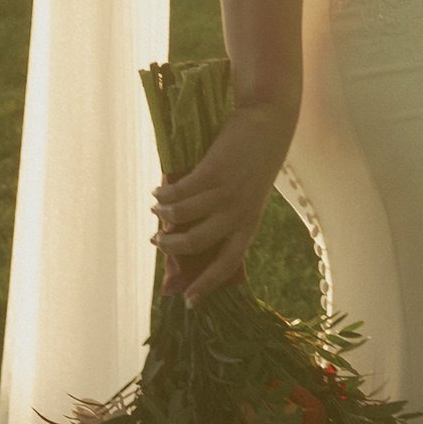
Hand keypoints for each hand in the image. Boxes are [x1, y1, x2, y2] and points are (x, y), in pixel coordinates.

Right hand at [153, 98, 296, 302]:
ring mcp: (225, 193)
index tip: (188, 301)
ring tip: (155, 209)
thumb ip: (226, 214)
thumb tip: (189, 233)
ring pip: (182, 218)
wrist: (267, 121)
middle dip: (171, 248)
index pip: (227, 264)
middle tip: (157, 242)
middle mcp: (237, 214)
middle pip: (196, 244)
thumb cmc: (254, 160)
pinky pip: (178, 192)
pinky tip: (158, 190)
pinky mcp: (212, 173)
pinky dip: (164, 194)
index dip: (205, 284)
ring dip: (163, 217)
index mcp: (248, 223)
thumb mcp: (248, 194)